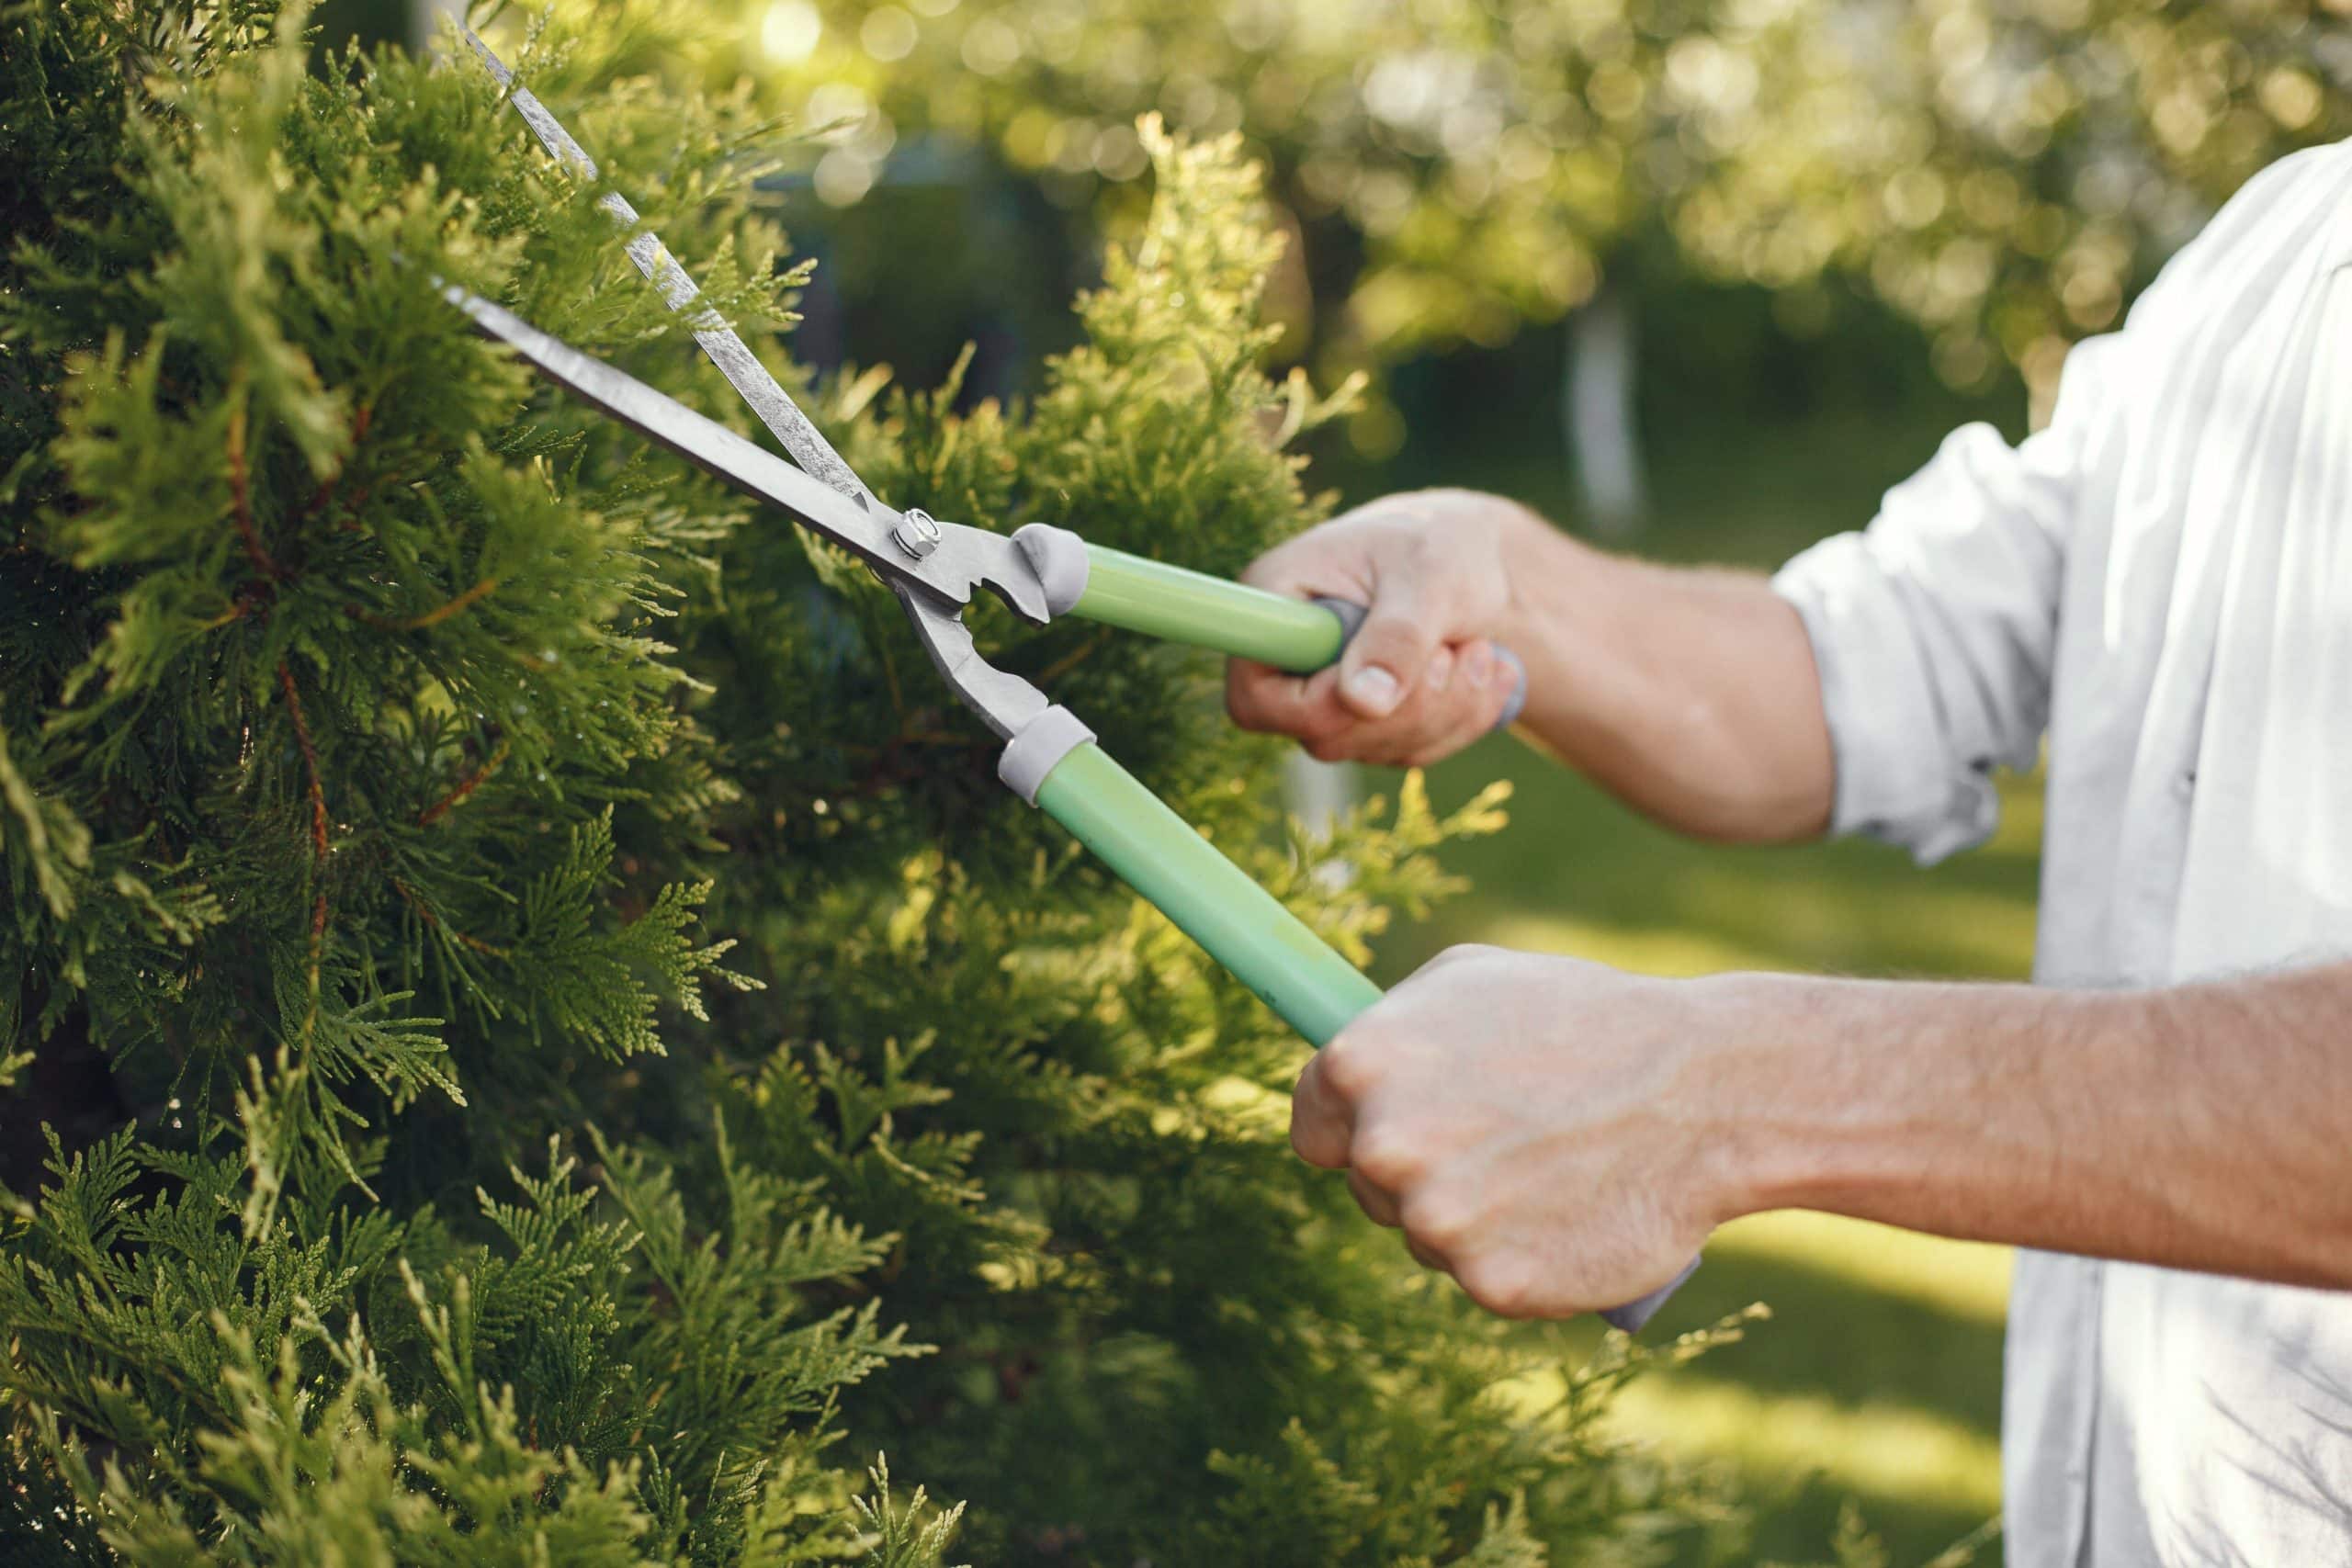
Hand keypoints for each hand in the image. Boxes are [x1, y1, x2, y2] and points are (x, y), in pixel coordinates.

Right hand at [1226, 488, 1532, 766]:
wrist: (1474, 558)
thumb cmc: (1441, 544)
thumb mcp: (1427, 574)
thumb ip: (1397, 635)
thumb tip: (1366, 704)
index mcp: (1274, 601)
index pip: (1254, 695)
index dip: (1316, 708)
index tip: (1385, 682)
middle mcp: (1288, 657)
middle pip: (1323, 734)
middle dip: (1410, 705)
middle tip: (1457, 650)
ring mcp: (1326, 696)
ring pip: (1375, 748)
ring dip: (1447, 709)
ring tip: (1479, 649)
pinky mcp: (1368, 721)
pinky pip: (1412, 751)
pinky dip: (1463, 718)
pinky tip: (1488, 672)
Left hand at [1290, 945, 1747, 1316]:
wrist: (1703, 1091)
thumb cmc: (1586, 1020)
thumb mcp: (1472, 979)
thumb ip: (1392, 1026)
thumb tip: (1342, 1064)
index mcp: (1360, 1065)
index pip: (1312, 1127)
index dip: (1354, 1130)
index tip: (1399, 1130)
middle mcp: (1385, 1147)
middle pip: (1368, 1187)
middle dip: (1420, 1171)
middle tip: (1503, 1141)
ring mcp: (1436, 1221)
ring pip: (1428, 1238)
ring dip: (1472, 1219)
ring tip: (1548, 1169)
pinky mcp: (1493, 1284)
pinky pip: (1486, 1280)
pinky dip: (1522, 1261)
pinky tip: (1567, 1216)